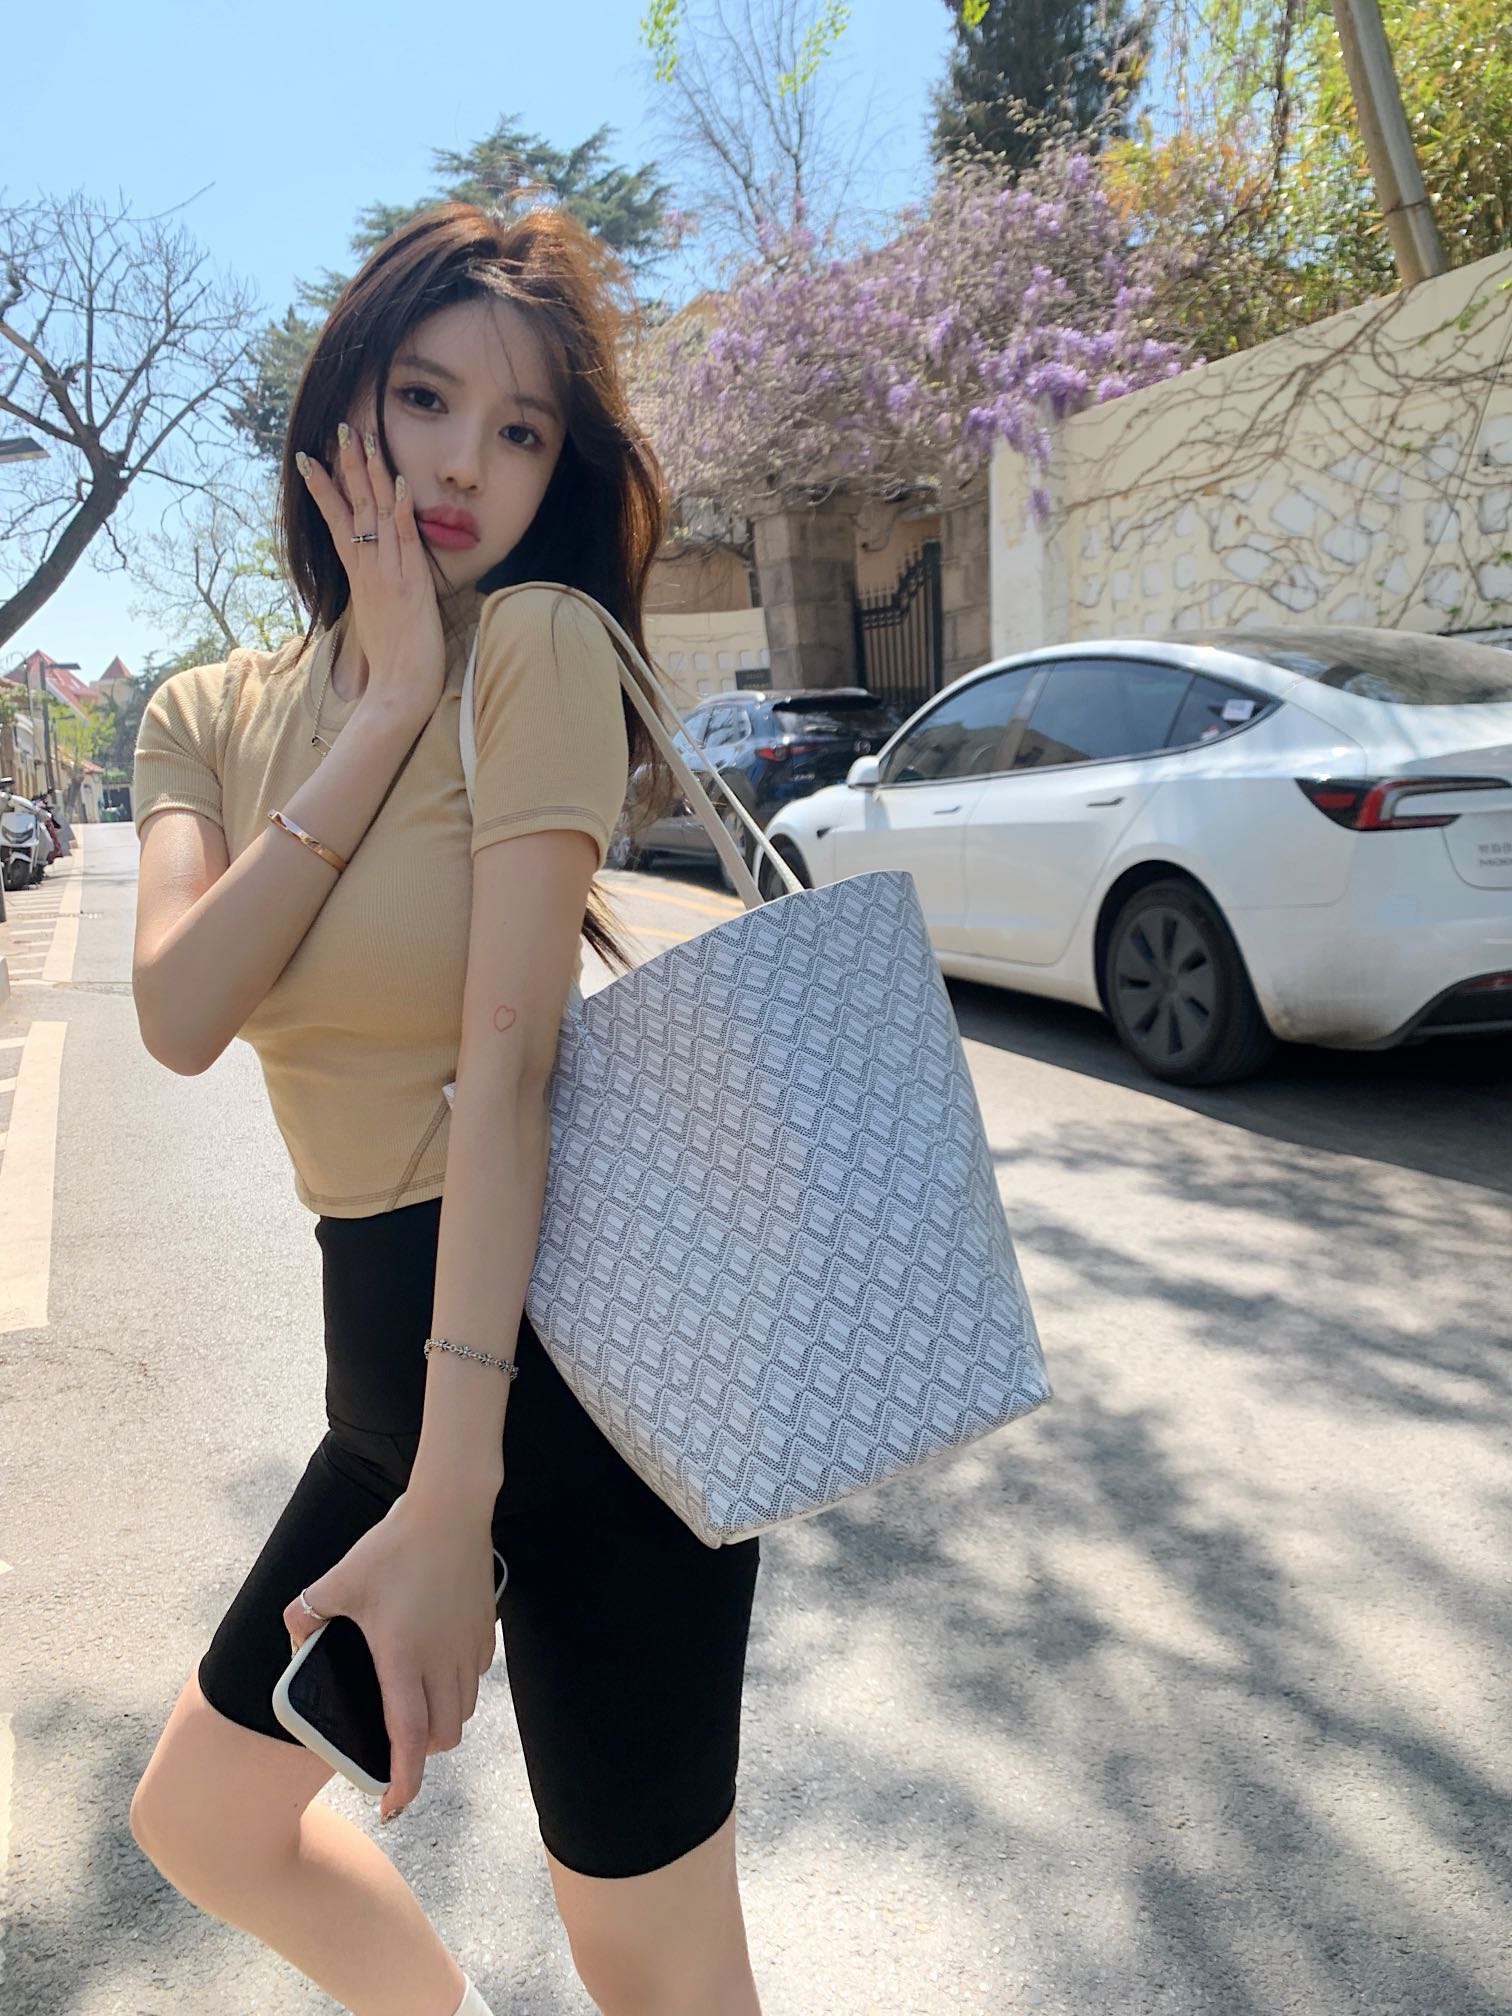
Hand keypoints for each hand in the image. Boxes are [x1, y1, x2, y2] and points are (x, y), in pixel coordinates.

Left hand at [281, 1491, 499, 1822]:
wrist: (450, 1509)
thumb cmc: (393, 1545)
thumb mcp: (339, 1579)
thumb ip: (307, 1611)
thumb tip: (292, 1634)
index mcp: (402, 1659)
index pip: (407, 1738)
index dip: (402, 1780)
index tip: (392, 1806)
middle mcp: (441, 1662)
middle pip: (443, 1736)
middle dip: (420, 1754)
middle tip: (397, 1749)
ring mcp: (468, 1647)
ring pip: (464, 1710)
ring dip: (442, 1722)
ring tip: (416, 1709)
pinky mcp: (486, 1630)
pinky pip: (476, 1677)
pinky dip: (459, 1688)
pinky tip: (439, 1667)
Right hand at [294, 413, 446, 727]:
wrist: (396, 693)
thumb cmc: (390, 667)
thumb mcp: (377, 624)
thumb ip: (374, 598)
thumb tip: (372, 590)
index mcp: (360, 578)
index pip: (338, 523)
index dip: (326, 490)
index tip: (312, 459)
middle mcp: (369, 570)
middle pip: (354, 507)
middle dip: (347, 465)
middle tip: (342, 427)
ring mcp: (388, 575)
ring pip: (376, 515)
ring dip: (371, 473)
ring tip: (364, 437)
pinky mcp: (410, 585)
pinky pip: (404, 539)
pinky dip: (401, 510)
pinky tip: (399, 482)